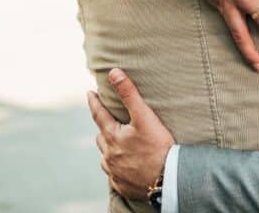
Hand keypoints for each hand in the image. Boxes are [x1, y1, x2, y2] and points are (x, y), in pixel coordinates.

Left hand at [88, 68, 174, 200]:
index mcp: (112, 137)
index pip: (98, 114)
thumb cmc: (158, 147)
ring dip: (109, 149)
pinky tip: (125, 167)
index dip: (94, 102)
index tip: (90, 93)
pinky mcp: (122, 186)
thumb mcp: (145, 117)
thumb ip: (129, 94)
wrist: (169, 180)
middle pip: (101, 137)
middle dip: (103, 127)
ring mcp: (114, 172)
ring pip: (106, 157)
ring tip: (117, 145)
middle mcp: (109, 156)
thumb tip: (114, 72)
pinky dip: (117, 168)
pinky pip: (114, 175)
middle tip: (108, 120)